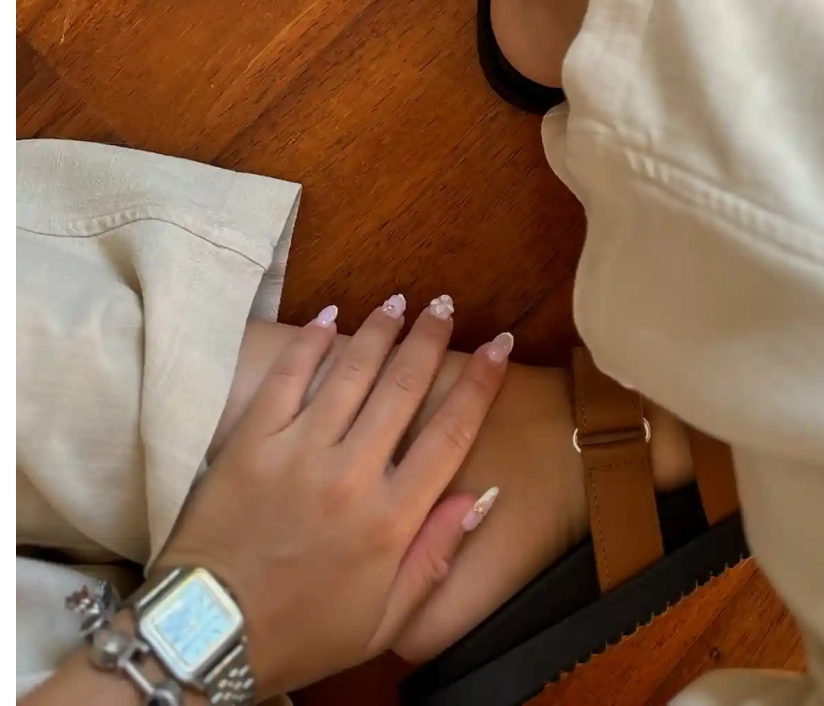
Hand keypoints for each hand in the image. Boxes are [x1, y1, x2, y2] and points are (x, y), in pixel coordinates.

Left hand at [157, 298, 510, 696]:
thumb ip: (434, 557)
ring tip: (399, 301)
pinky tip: (329, 317)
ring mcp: (298, 453)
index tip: (500, 344)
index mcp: (390, 521)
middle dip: (430, 339)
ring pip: (351, 373)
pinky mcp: (251, 443)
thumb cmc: (301, 634)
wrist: (206, 639)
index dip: (480, 383)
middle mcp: (351, 476)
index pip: (450, 433)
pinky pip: (287, 379)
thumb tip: (481, 496)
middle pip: (404, 388)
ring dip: (380, 330)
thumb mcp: (382, 621)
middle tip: (445, 306)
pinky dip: (311, 343)